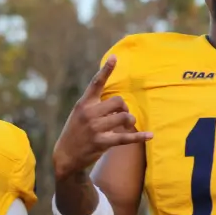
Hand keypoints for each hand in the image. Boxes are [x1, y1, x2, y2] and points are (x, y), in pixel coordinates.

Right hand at [52, 56, 152, 180]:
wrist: (65, 156)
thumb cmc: (76, 132)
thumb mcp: (79, 114)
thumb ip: (94, 105)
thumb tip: (119, 103)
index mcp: (83, 104)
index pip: (96, 84)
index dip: (105, 70)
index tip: (114, 58)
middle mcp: (88, 114)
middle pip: (118, 102)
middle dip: (124, 108)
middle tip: (122, 114)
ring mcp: (95, 128)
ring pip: (124, 118)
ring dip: (129, 121)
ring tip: (126, 125)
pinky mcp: (101, 143)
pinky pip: (125, 137)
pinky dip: (139, 136)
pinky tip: (150, 135)